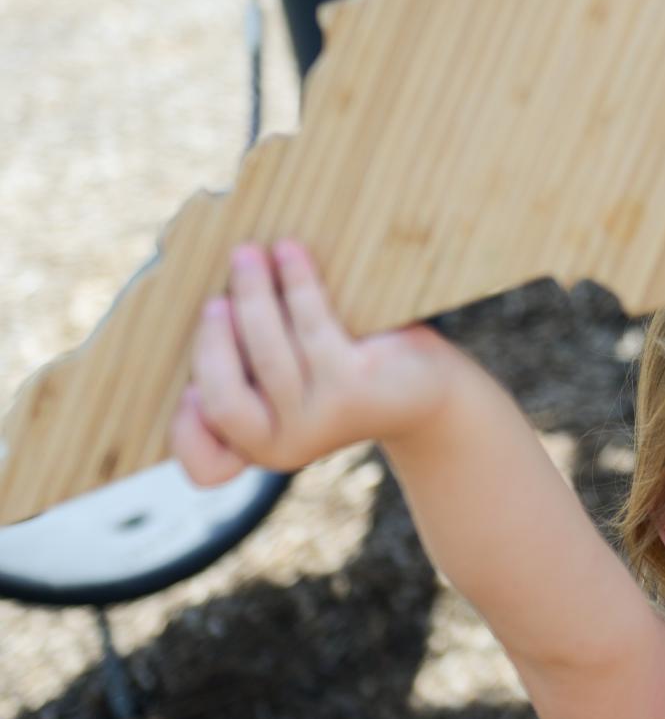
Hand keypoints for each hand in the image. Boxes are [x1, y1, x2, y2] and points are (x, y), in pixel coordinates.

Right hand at [169, 241, 458, 486]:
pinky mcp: (353, 386)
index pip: (205, 466)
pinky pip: (312, 326)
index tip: (187, 393)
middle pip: (222, 399)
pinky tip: (290, 252)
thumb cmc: (338, 373)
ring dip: (253, 294)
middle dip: (212, 342)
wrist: (424, 389)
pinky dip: (296, 283)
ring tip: (248, 253)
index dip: (185, 433)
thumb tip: (203, 301)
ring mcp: (320, 419)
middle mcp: (284, 446)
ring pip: (268, 355)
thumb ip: (242, 366)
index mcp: (257, 447)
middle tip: (215, 299)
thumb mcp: (285, 380)